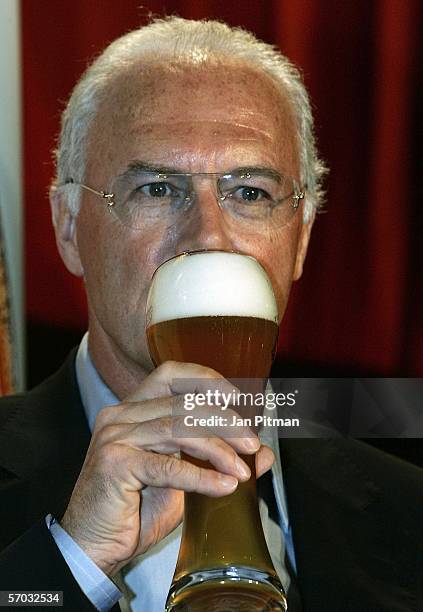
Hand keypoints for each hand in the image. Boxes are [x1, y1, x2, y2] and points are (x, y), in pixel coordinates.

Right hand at [60, 362, 273, 575]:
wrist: (94, 546)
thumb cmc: (136, 510)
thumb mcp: (186, 481)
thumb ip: (219, 462)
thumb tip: (264, 453)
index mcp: (133, 409)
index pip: (170, 374)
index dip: (205, 379)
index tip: (237, 398)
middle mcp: (120, 415)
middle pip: (182, 404)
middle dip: (225, 423)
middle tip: (251, 445)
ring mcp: (114, 436)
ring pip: (178, 429)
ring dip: (217, 449)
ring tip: (242, 470)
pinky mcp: (115, 463)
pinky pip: (168, 466)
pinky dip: (200, 476)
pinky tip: (224, 486)